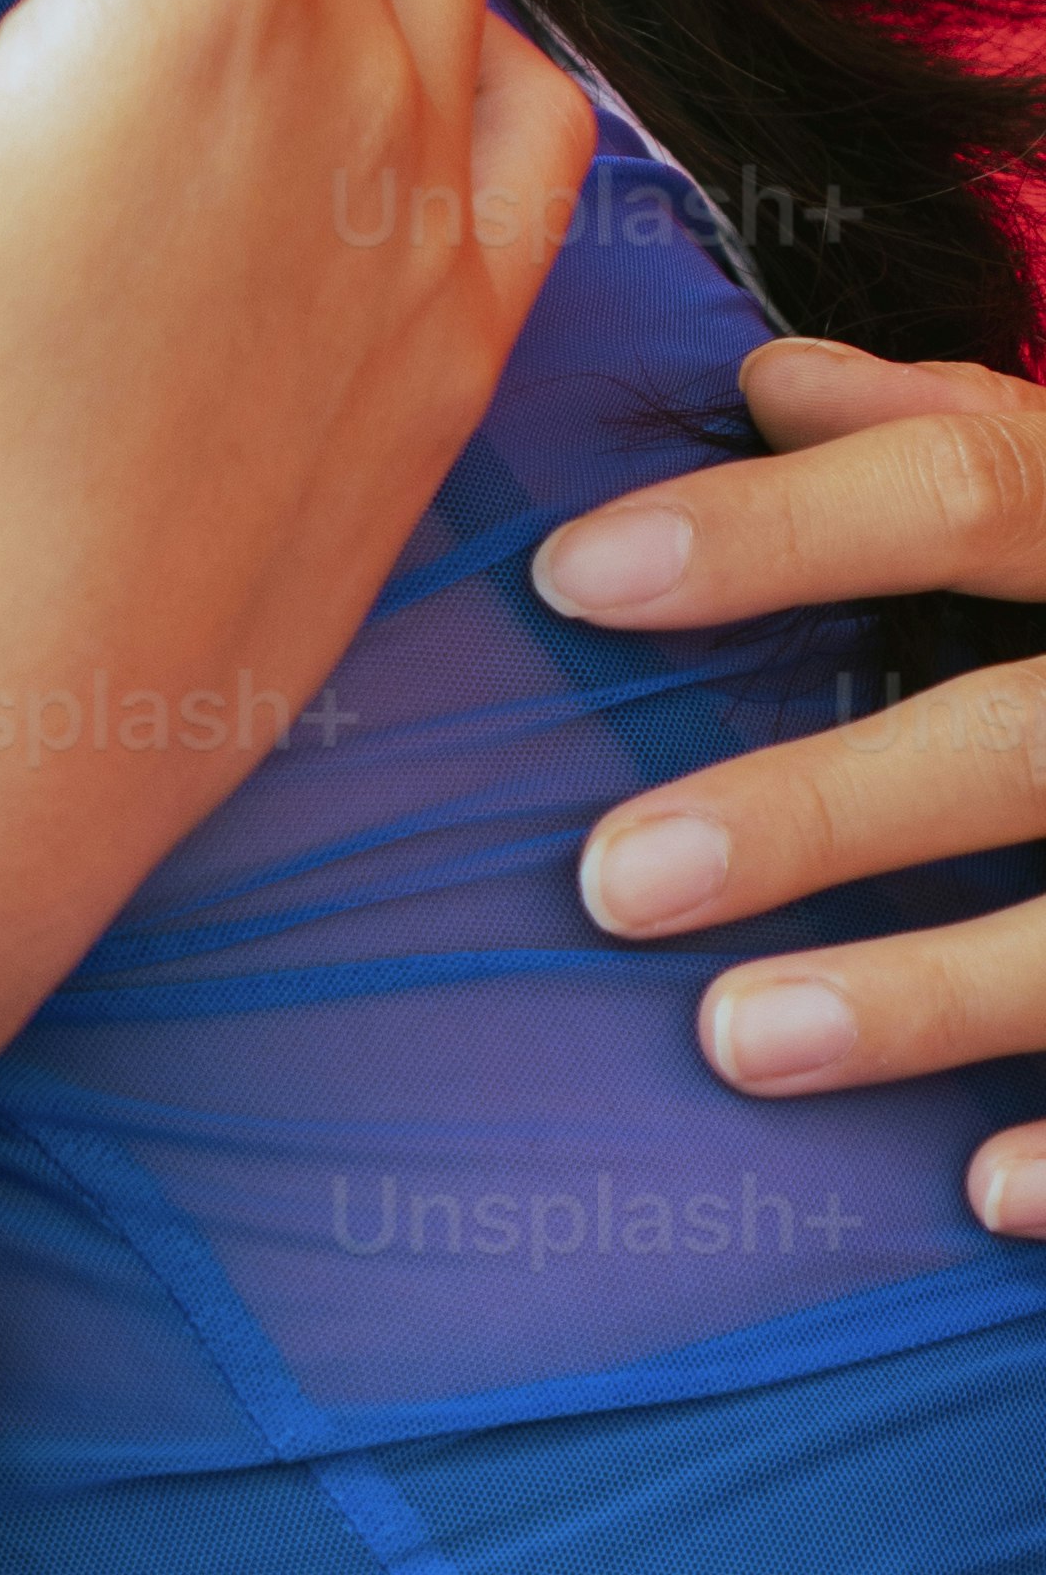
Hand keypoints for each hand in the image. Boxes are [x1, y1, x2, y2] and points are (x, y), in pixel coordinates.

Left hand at [535, 341, 1045, 1238]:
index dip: (776, 527)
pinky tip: (970, 1191)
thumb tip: (772, 382)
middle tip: (610, 879)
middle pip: (1021, 737)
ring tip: (734, 1041)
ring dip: (923, 992)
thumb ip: (957, 429)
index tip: (574, 576)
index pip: (968, 485)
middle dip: (820, 810)